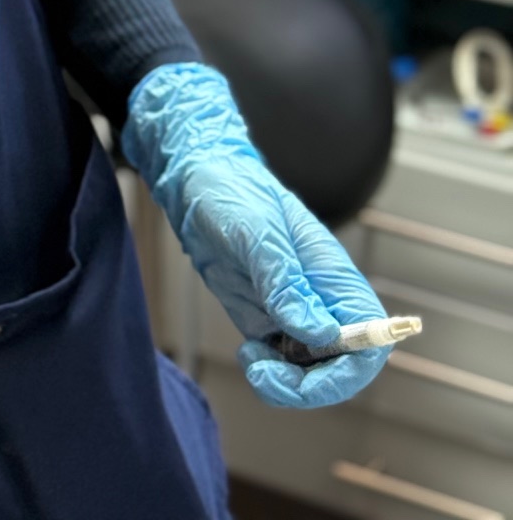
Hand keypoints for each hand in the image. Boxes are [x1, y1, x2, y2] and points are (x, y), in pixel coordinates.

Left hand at [122, 62, 390, 409]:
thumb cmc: (232, 191)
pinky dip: (270, 375)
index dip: (356, 365)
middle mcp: (321, 299)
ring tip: (254, 365)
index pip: (372, 337)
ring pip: (313, 372)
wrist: (193, 179)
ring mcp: (294, 312)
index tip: (318, 374)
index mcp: (333, 275)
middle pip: (344, 365)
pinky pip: (282, 365)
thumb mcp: (257, 232)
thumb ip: (285, 282)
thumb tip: (320, 334)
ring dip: (289, 386)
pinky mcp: (267, 319)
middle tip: (270, 377)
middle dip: (314, 386)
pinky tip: (248, 356)